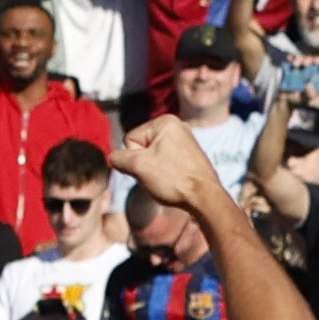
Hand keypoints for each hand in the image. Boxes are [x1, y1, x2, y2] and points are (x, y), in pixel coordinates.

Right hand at [114, 115, 231, 218]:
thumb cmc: (174, 179)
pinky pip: (165, 161)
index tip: (152, 168)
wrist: (205, 198)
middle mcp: (176, 126)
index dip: (135, 158)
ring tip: (169, 179)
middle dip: (145, 164)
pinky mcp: (189, 155)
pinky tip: (175, 180)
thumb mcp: (138, 166)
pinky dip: (166, 172)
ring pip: (152, 156)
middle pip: (141, 147)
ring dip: (154, 170)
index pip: (130, 139)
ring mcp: (184, 140)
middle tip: (160, 175)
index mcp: (165, 122)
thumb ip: (118, 158)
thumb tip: (113, 158)